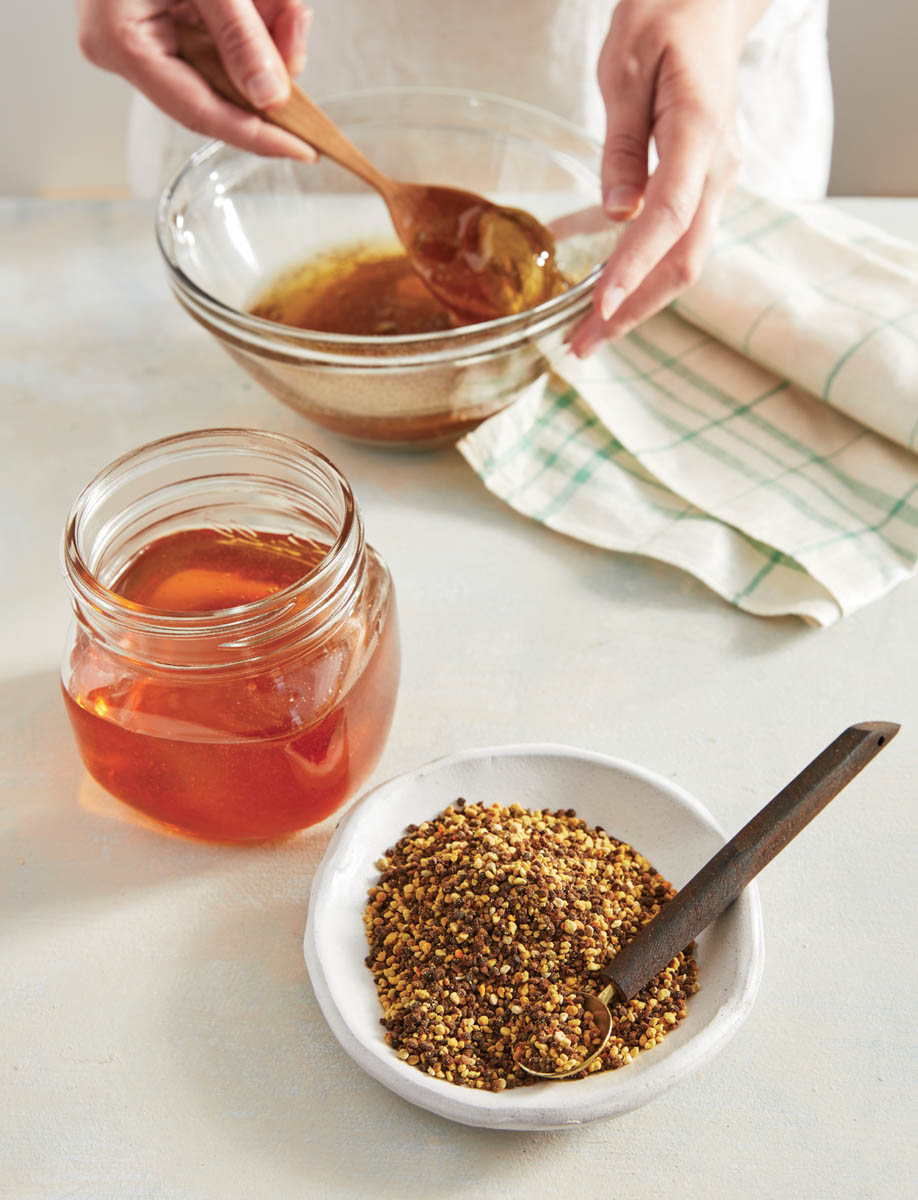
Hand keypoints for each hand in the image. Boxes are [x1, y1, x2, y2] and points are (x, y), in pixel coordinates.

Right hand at [77, 0, 315, 158]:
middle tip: (296, 25)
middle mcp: (128, 48)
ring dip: (267, 31)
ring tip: (285, 1)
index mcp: (122, 42)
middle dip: (268, 61)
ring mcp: (145, 33)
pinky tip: (274, 1)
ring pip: (227, 60)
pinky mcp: (164, 16)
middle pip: (218, 87)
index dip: (256, 136)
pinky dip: (254, 18)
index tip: (304, 150)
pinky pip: (221, 35)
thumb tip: (272, 95)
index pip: (200, 112)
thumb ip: (241, 34)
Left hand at [570, 0, 766, 357]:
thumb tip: (616, 211)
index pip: (669, 216)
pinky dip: (638, 273)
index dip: (635, 267)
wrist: (707, 1)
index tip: (602, 306)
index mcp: (700, 134)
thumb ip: (623, 143)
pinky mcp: (700, 184)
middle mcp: (718, 168)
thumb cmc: (665, 17)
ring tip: (586, 335)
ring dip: (636, 303)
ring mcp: (714, 179)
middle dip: (633, 310)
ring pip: (681, 260)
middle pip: (683, 259)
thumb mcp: (625, 67)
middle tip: (581, 346)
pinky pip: (672, 241)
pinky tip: (600, 293)